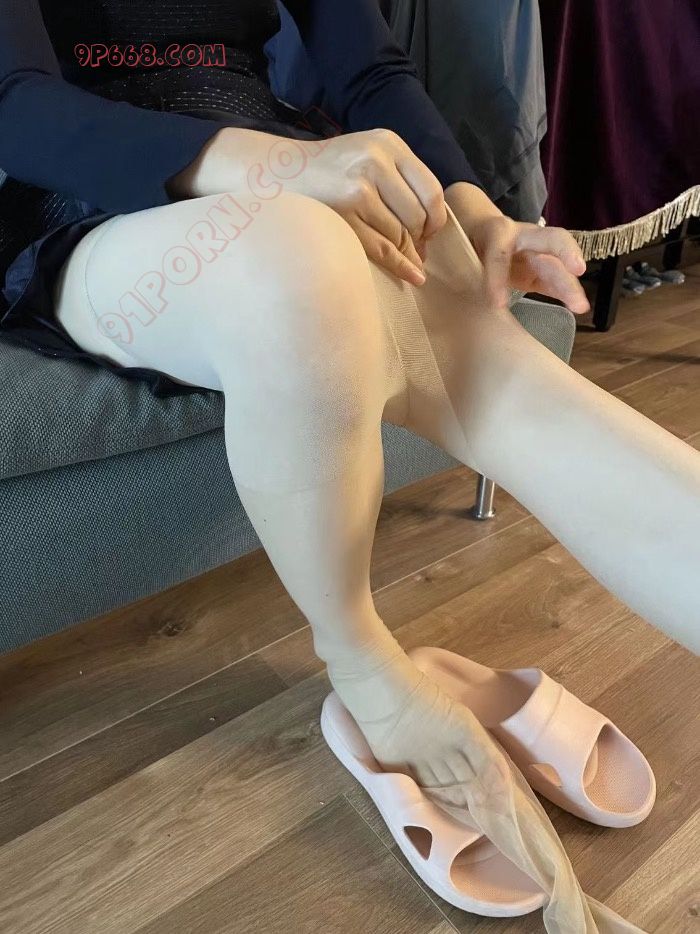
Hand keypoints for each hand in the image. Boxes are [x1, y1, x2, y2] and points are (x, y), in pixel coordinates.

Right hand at [283, 128, 446, 285]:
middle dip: (419, 239)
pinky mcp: (343, 214)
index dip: (436, 220)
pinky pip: (382, 248)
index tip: (429, 233)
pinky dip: (400, 265)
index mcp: (388, 144)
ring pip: (400, 234)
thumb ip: (400, 178)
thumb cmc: (328, 169)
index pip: (432, 191)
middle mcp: (375, 162)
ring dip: (404, 252)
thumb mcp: (368, 154)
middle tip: (415, 250)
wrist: (279, 173)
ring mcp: (358, 188)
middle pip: (417, 216)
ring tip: (404, 258)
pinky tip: (411, 275)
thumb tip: (430, 230)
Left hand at [446, 182, 589, 314]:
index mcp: (495, 231)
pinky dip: (566, 292)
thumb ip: (453, 264)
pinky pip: (557, 279)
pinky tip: (575, 307)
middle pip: (550, 238)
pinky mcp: (541, 268)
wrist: (477, 229)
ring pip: (560, 262)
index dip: (498, 277)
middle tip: (578, 270)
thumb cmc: (463, 242)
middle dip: (565, 252)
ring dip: (571, 283)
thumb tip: (438, 291)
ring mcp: (536, 251)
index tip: (497, 304)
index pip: (500, 253)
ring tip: (581, 305)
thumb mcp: (455, 249)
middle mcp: (523, 236)